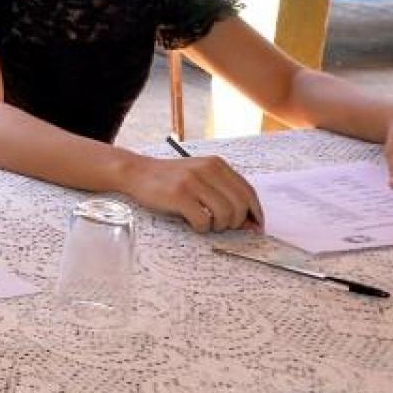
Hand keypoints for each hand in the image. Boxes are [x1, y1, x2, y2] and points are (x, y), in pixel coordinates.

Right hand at [124, 154, 263, 232]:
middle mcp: (207, 170)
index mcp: (217, 164)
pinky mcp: (178, 195)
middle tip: (225, 227)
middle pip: (240, 204)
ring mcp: (192, 181)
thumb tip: (249, 222)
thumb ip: (223, 193)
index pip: (248, 191)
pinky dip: (202, 228)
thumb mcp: (199, 178)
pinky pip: (203, 220)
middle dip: (237, 222)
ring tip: (208, 225)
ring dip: (219, 226)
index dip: (255, 212)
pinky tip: (195, 224)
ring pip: (225, 213)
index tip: (256, 226)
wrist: (136, 172)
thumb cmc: (170, 180)